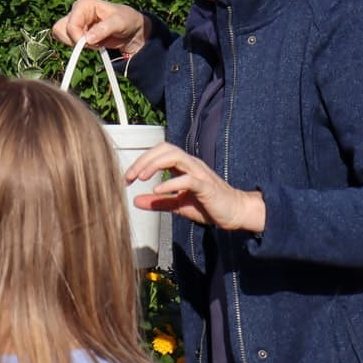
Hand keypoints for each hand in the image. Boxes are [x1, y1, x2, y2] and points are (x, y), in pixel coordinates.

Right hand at [52, 0, 148, 56]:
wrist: (131, 29)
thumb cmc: (126, 20)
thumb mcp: (119, 23)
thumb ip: (104, 29)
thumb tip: (87, 39)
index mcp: (84, 4)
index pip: (70, 24)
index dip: (77, 38)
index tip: (91, 44)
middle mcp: (76, 11)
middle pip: (60, 30)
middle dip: (75, 41)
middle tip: (94, 43)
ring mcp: (75, 22)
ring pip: (62, 36)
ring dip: (77, 45)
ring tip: (95, 42)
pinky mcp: (76, 32)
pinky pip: (68, 42)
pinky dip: (79, 47)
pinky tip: (93, 44)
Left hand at [124, 142, 265, 232]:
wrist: (235, 213)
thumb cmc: (208, 206)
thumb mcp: (177, 204)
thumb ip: (158, 202)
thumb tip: (135, 201)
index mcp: (183, 166)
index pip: (159, 152)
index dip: (141, 161)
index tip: (128, 178)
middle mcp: (191, 164)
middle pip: (165, 149)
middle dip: (144, 160)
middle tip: (130, 177)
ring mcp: (199, 173)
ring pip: (175, 157)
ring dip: (154, 165)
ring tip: (141, 178)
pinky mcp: (206, 187)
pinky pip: (188, 179)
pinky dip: (171, 182)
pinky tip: (158, 191)